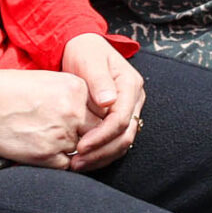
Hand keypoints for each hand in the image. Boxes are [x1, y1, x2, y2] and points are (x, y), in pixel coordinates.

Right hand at [0, 69, 95, 167]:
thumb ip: (75, 95)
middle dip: (94, 137)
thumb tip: (93, 110)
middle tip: (84, 139)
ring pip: (84, 150)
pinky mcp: (45, 154)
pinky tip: (50, 153)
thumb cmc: (11, 89)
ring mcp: (61, 134)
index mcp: (77, 88)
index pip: (105, 110)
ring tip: (60, 143)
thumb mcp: (51, 81)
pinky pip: (66, 165)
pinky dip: (62, 162)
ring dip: (77, 150)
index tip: (93, 123)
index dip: (99, 119)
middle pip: (100, 131)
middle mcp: (73, 111)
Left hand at [58, 35, 143, 171]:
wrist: (83, 48)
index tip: (80, 146)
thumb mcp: (90, 61)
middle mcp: (134, 99)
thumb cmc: (85, 52)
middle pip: (125, 134)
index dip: (102, 136)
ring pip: (123, 141)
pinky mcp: (120, 117)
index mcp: (130, 85)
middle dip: (102, 152)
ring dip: (102, 157)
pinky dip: (101, 152)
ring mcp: (130, 109)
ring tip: (77, 165)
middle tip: (77, 162)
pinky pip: (116, 140)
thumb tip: (108, 101)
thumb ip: (99, 80)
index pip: (121, 119)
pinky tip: (83, 158)